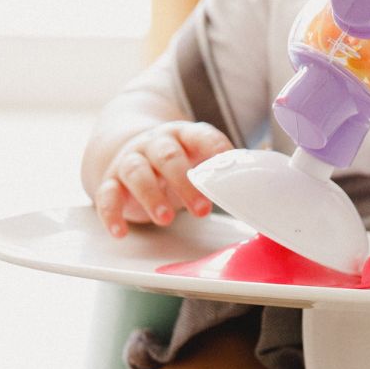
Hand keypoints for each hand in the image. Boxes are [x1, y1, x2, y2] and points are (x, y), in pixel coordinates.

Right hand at [94, 121, 231, 237]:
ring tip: (166, 219)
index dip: (215, 149)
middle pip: (168, 156)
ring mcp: (131, 161)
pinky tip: (120, 232)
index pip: (202, 136)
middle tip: (203, 210)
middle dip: (185, 182)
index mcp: (183, 136)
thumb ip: (223, 169)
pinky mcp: (111, 182)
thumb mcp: (199, 160)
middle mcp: (154, 144)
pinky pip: (107, 195)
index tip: (227, 164)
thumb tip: (262, 176)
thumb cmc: (176, 163)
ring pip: (137, 173)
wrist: (129, 150)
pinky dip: (111, 214)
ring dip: (151, 196)